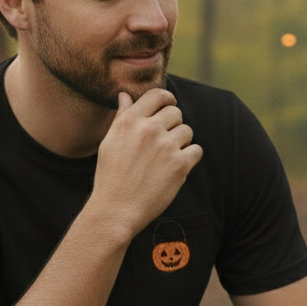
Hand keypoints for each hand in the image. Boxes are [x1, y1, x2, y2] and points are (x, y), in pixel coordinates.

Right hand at [93, 88, 202, 235]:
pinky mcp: (179, 165)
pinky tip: (176, 168)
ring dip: (182, 143)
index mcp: (129, 121)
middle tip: (164, 143)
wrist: (116, 210)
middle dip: (173, 125)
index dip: (167, 99)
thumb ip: (122, 117)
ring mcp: (165, 146)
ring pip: (187, 131)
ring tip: (167, 159)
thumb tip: (125, 95)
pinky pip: (197, 150)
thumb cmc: (111, 177)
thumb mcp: (110, 142)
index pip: (157, 95)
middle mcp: (148, 129)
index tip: (169, 107)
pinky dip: (190, 159)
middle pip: (176, 112)